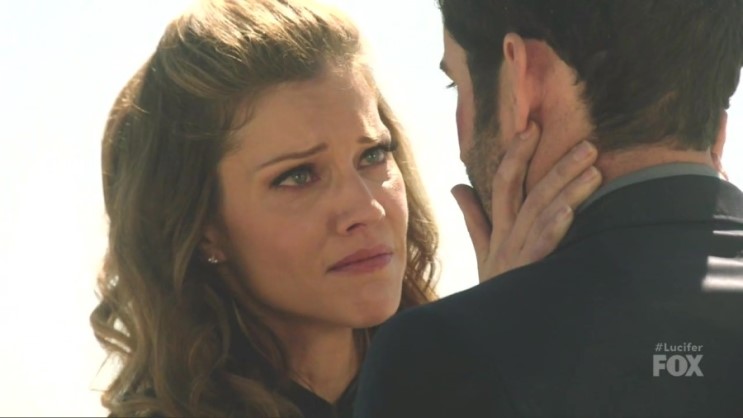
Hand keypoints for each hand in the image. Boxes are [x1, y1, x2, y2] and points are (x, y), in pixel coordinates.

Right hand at [451, 122, 601, 282]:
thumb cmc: (493, 290)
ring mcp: (516, 256)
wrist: (486, 333)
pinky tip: (568, 211)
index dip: (514, 154)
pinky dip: (553, 227)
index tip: (532, 127)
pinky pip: (540, 247)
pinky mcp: (526, 275)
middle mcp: (506, 238)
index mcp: (497, 230)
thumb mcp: (482, 253)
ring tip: (593, 170)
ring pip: (538, 214)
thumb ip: (473, 219)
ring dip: (565, 190)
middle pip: (526, 193)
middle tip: (587, 145)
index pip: (501, 183)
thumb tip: (457, 186)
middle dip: (555, 166)